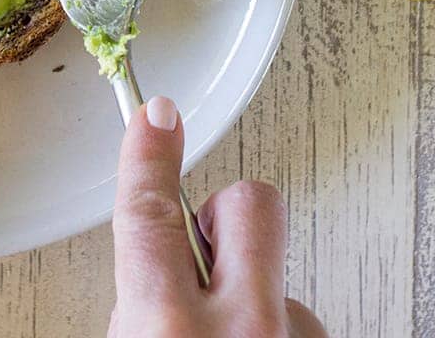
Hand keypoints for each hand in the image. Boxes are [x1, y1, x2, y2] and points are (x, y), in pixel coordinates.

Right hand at [109, 98, 326, 335]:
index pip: (151, 215)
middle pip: (247, 204)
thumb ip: (139, 313)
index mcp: (172, 331)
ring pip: (274, 274)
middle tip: (206, 244)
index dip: (150, 157)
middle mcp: (242, 330)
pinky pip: (295, 319)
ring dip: (247, 294)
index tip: (157, 118)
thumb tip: (146, 286)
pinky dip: (273, 332)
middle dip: (224, 209)